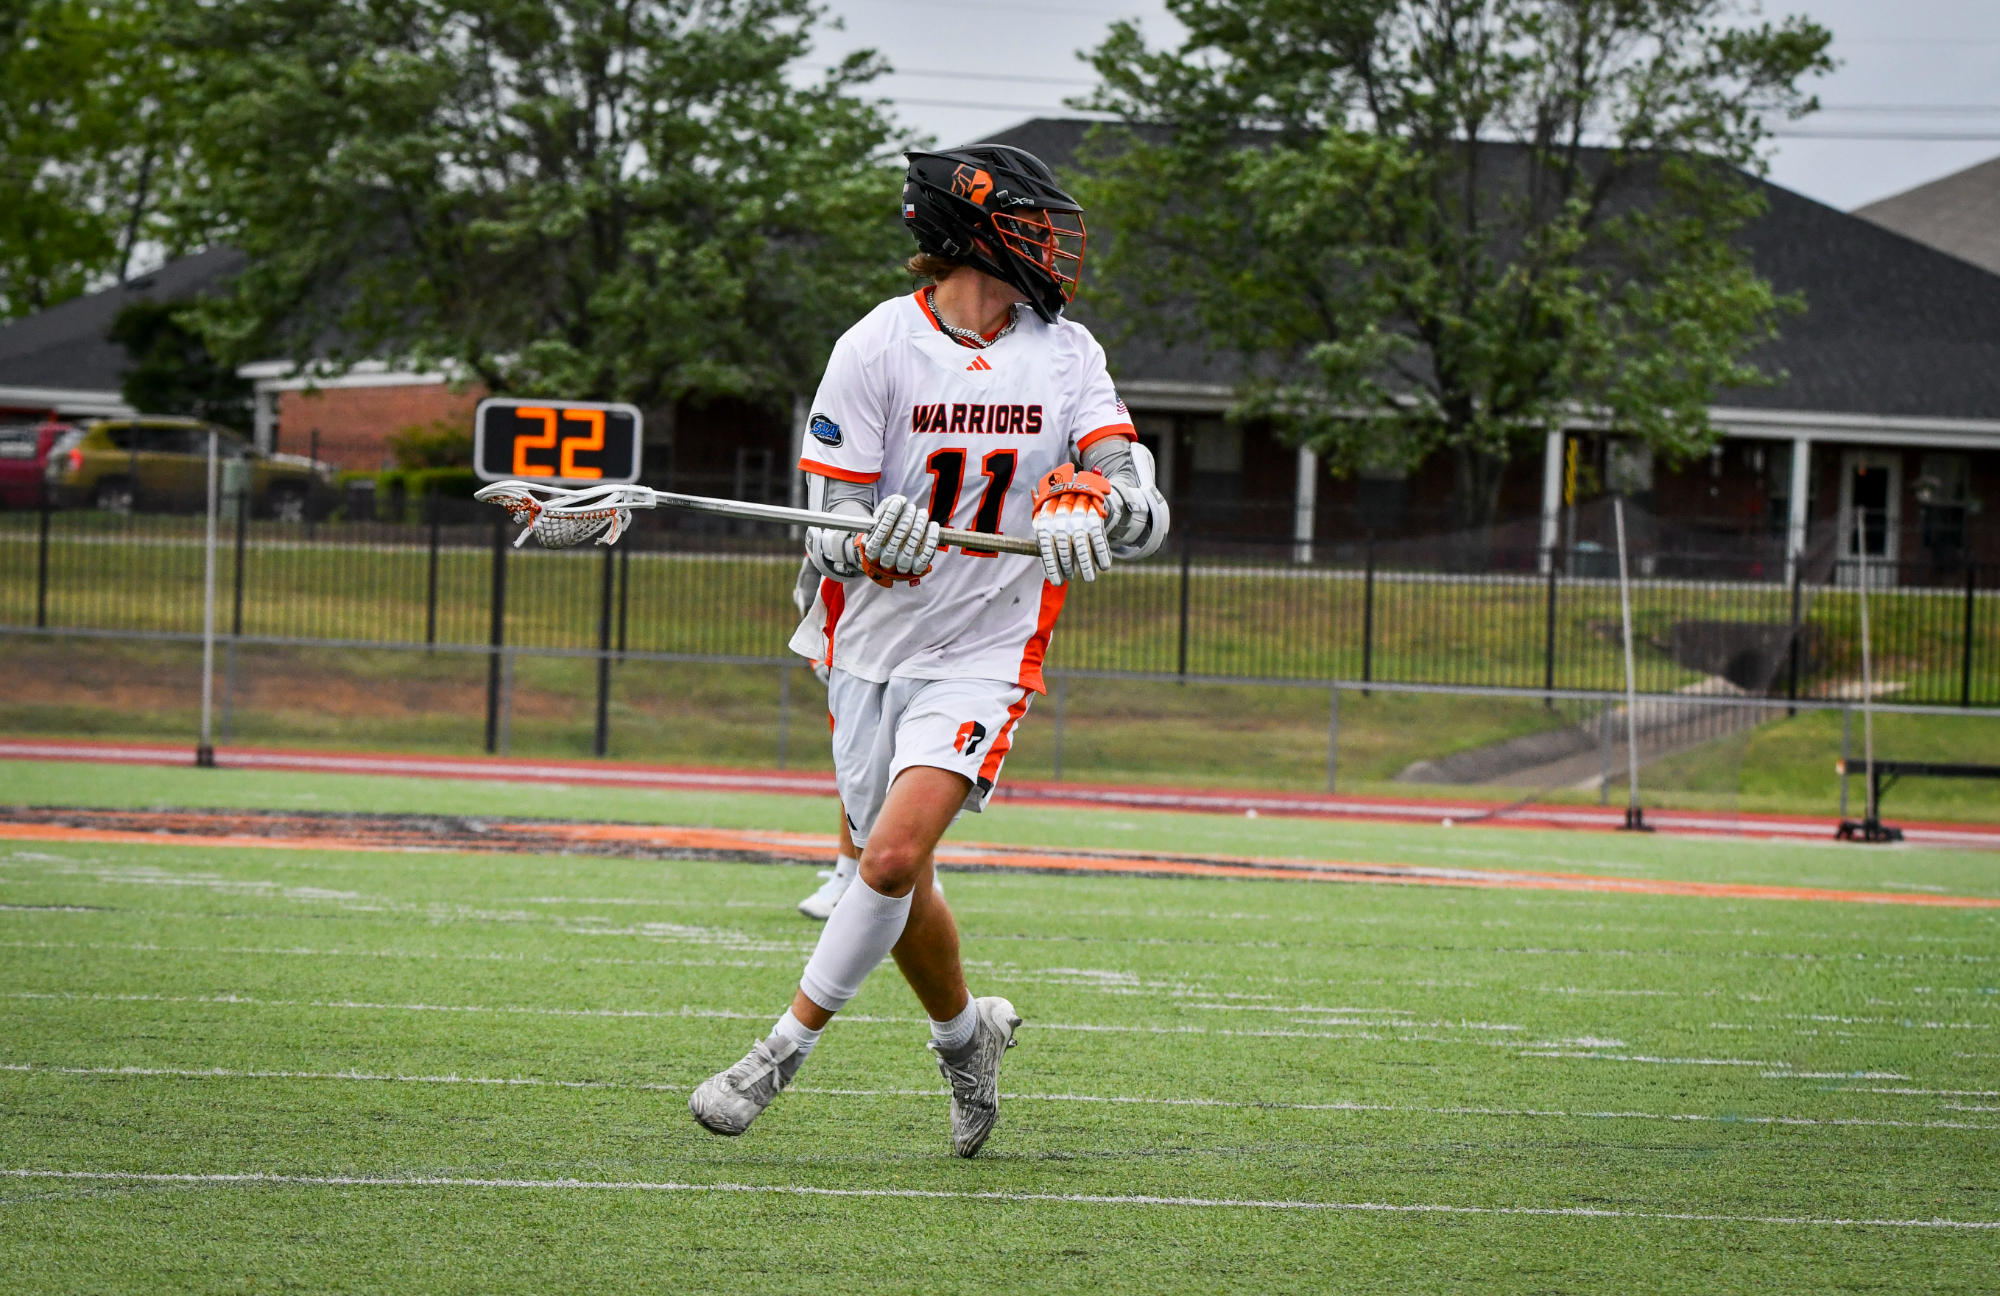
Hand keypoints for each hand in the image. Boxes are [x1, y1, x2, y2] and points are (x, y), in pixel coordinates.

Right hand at [859, 494, 939, 586]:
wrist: (888, 560)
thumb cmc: (884, 535)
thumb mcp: (878, 521)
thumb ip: (885, 507)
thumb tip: (900, 499)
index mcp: (872, 549)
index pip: (882, 530)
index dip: (891, 513)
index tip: (898, 502)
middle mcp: (886, 559)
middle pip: (901, 533)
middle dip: (908, 515)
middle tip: (911, 508)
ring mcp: (902, 566)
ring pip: (914, 540)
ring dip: (920, 522)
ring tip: (921, 513)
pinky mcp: (917, 569)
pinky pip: (927, 551)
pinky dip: (931, 536)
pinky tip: (932, 525)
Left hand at [1030, 464, 1112, 585]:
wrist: (1077, 489)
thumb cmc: (1058, 514)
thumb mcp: (1045, 522)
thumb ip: (1044, 544)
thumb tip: (1048, 573)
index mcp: (1045, 523)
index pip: (1047, 551)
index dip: (1052, 569)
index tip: (1057, 582)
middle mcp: (1060, 522)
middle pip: (1064, 552)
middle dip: (1068, 569)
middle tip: (1071, 578)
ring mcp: (1078, 520)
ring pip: (1082, 549)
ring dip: (1087, 567)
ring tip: (1089, 578)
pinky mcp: (1094, 519)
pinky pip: (1099, 541)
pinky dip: (1103, 555)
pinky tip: (1105, 566)